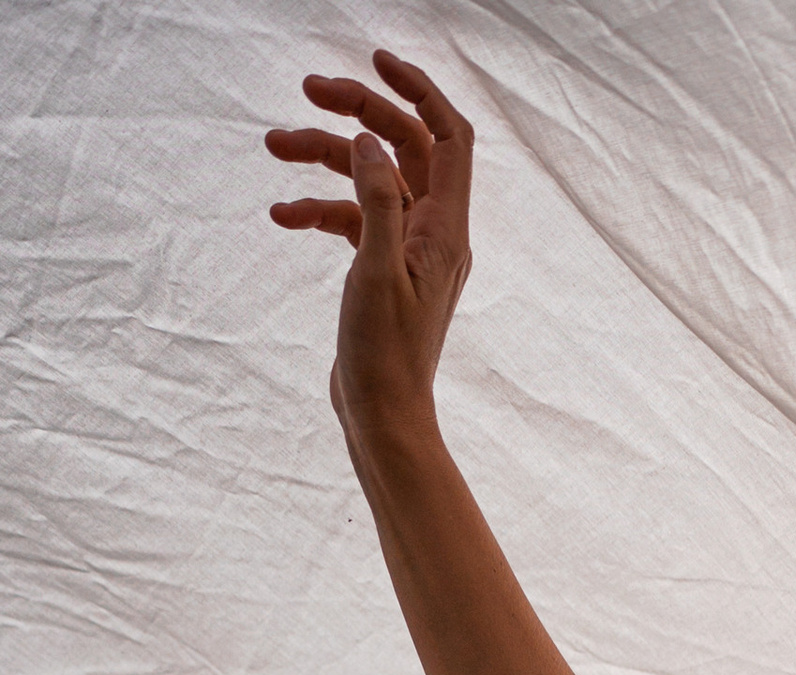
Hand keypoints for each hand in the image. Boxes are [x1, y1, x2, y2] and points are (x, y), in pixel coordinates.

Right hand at [266, 49, 471, 461]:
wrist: (381, 419)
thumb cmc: (384, 356)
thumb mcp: (375, 270)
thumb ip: (377, 200)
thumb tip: (368, 140)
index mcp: (445, 230)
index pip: (448, 137)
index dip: (419, 91)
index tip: (376, 59)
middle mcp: (434, 235)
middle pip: (403, 148)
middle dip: (358, 113)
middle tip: (308, 89)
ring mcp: (407, 252)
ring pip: (369, 181)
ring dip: (323, 158)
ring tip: (272, 145)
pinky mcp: (380, 271)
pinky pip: (350, 221)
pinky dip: (317, 209)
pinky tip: (281, 215)